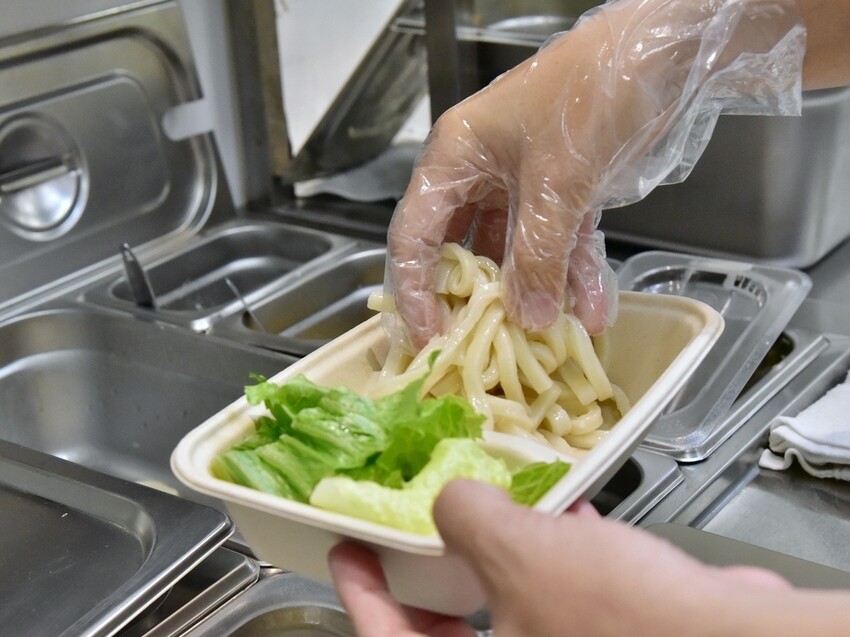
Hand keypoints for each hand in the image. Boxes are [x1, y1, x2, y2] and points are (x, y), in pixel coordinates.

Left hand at [330, 482, 801, 636]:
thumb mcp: (522, 548)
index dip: (361, 593)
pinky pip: (569, 609)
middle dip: (434, 582)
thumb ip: (469, 517)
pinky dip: (564, 569)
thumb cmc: (618, 617)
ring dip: (506, 566)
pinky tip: (581, 524)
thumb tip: (454, 501)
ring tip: (502, 514)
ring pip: (514, 619)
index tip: (348, 548)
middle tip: (421, 538)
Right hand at [386, 0, 804, 348]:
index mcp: (455, 157)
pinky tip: (593, 310)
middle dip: (477, 300)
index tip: (430, 341)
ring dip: (535, 292)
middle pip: (462, 249)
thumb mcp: (557, 181)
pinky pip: (558, 242)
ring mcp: (521, 182)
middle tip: (484, 348)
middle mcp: (480, 172)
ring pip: (516, 252)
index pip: (414, 235)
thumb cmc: (593, 92)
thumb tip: (529, 319)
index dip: (415, 292)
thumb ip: (538, 255)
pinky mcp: (562, 190)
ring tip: (549, 338)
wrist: (662, 52)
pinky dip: (574, 273)